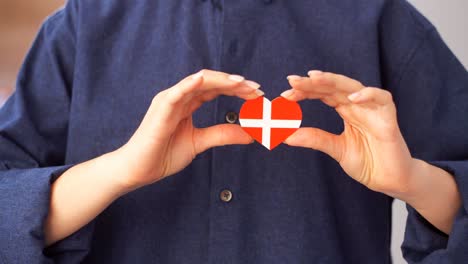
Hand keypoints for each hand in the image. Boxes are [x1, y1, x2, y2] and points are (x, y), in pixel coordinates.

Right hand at [116, 70, 262, 190]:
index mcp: (187, 103)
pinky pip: (177, 92)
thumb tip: (250, 134)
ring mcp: (169, 100)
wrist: (139, 170)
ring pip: (198, 82)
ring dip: (222, 81)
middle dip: (235, 84)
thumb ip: (222, 134)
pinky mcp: (161, 109)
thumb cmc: (163, 154)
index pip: (215, 89)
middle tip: (256, 89)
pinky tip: (204, 80)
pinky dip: (190, 84)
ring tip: (242, 84)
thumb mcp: (200, 142)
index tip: (257, 95)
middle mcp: (179, 97)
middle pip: (211, 82)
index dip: (237, 89)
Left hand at [281, 71, 413, 196]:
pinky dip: (369, 95)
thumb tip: (285, 135)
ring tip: (314, 78)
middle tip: (292, 81)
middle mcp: (358, 105)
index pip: (323, 93)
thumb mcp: (335, 148)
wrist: (390, 180)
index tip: (285, 95)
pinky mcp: (389, 118)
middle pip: (334, 87)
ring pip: (353, 86)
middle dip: (313, 82)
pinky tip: (352, 98)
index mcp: (346, 110)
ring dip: (333, 81)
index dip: (305, 91)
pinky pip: (382, 99)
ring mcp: (373, 109)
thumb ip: (314, 138)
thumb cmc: (367, 162)